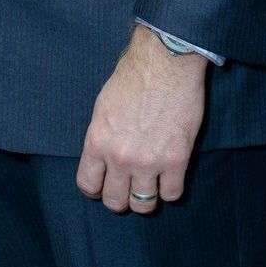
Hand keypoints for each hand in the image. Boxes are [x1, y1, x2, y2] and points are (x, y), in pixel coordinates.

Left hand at [76, 25, 205, 214]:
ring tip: (150, 181)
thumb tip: (104, 158)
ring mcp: (149, 161)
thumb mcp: (104, 105)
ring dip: (146, 196)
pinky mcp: (177, 160)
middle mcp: (120, 156)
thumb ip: (103, 136)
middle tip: (129, 183)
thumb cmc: (133, 76)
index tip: (105, 183)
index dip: (97, 188)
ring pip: (143, 205)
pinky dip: (171, 187)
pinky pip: (172, 194)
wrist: (165, 61)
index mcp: (98, 140)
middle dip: (121, 196)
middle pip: (115, 202)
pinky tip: (170, 173)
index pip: (88, 185)